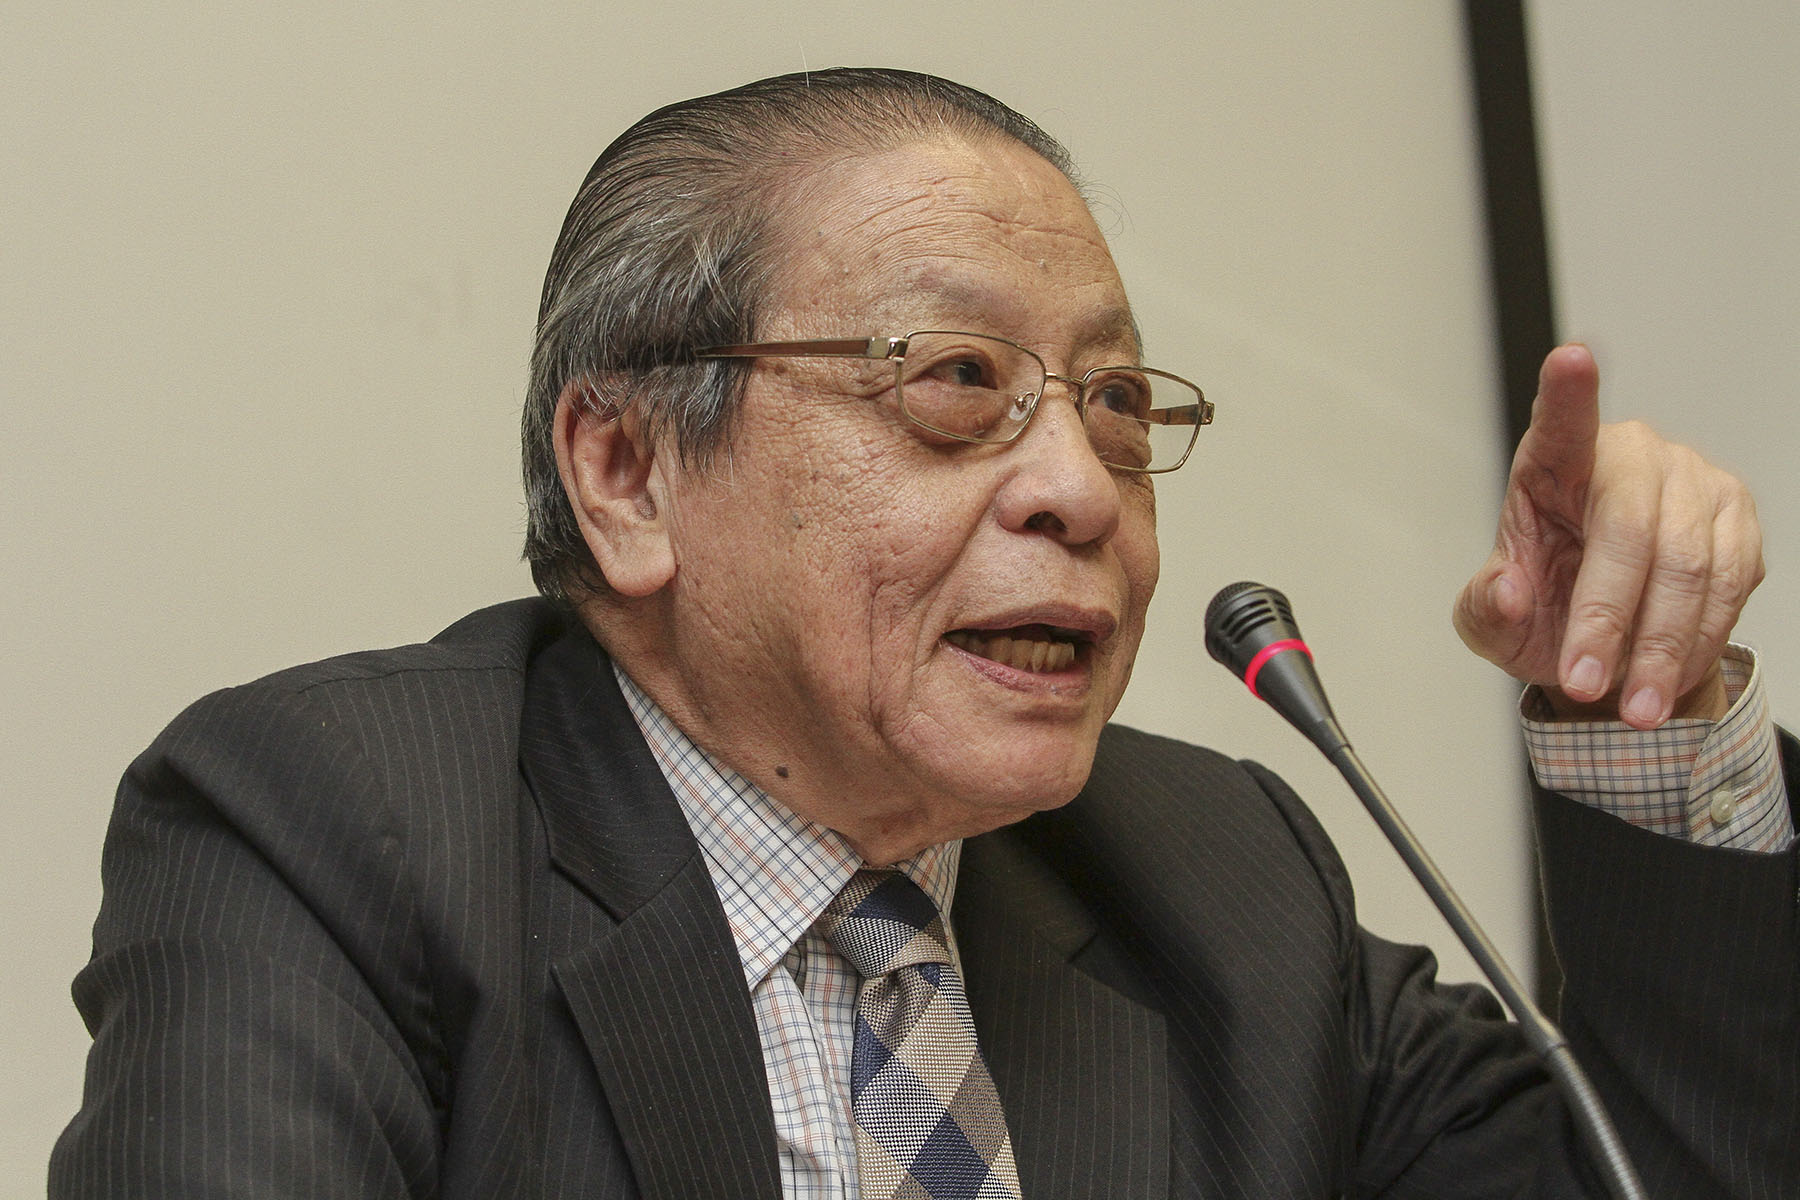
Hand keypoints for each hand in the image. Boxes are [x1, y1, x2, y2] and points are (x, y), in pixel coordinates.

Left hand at [1453, 344, 1763, 728]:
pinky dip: (1699, 642)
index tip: (1570, 359)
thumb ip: (1488, 608)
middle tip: (1585, 683)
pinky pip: (1731, 585)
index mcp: (1553, 463)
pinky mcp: (1739, 519)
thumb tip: (1509, 591)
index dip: (1568, 392)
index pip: (1560, 422)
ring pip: (1689, 566)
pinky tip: (1670, 678)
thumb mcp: (1492, 620)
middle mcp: (1629, 456)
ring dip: (1662, 648)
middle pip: (1631, 529)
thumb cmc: (1539, 605)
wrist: (1601, 638)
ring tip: (1634, 708)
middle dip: (1608, 618)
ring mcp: (1693, 482)